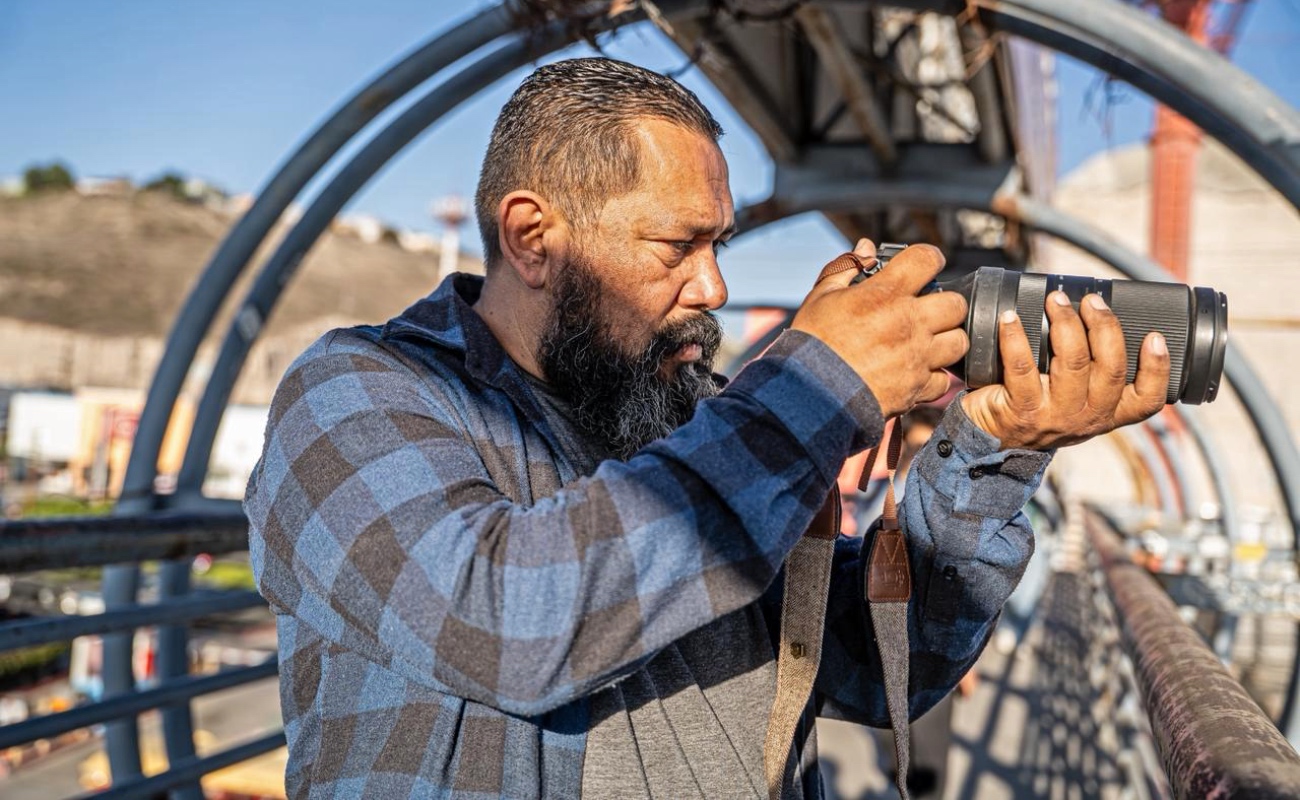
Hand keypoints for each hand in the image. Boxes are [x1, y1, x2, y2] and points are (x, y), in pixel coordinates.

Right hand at [791, 240, 968, 418]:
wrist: (811, 394)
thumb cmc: (812, 343)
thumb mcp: (821, 297)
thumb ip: (847, 269)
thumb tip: (866, 248)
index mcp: (885, 294)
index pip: (927, 259)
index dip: (929, 258)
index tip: (924, 266)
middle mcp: (908, 322)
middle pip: (956, 303)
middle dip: (945, 303)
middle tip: (927, 310)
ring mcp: (917, 356)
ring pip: (958, 342)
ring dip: (946, 339)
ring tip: (928, 342)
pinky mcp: (916, 387)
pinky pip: (943, 380)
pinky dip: (933, 377)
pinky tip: (917, 372)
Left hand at [962, 291, 1170, 449]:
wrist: (988, 439)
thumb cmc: (1035, 406)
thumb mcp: (1073, 398)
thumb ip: (1091, 370)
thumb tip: (1097, 312)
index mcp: (1106, 413)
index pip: (1146, 401)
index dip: (1157, 370)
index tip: (1155, 337)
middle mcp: (1086, 418)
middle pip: (1111, 369)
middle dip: (1105, 326)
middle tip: (1092, 300)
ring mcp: (1055, 416)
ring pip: (1073, 363)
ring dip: (1065, 323)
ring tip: (1056, 300)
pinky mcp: (1021, 412)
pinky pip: (1022, 367)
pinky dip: (1015, 337)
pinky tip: (1010, 318)